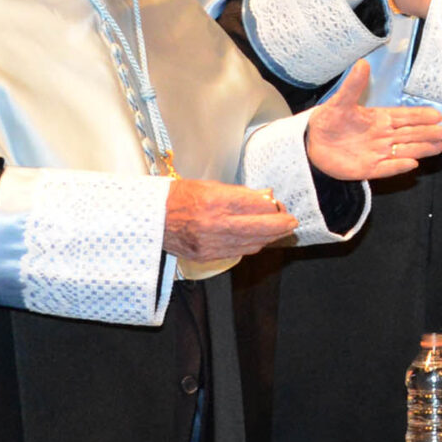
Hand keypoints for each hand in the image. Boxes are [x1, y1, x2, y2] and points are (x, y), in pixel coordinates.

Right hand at [163, 178, 297, 260]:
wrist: (151, 219)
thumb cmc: (177, 198)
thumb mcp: (210, 186)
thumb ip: (240, 193)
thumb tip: (266, 197)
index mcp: (216, 201)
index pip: (258, 206)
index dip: (274, 207)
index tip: (280, 205)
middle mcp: (215, 224)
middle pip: (262, 227)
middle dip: (282, 225)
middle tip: (290, 221)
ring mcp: (211, 243)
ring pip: (254, 243)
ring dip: (269, 237)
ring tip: (277, 229)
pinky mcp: (207, 255)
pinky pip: (239, 252)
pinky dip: (251, 245)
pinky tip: (256, 238)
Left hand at [303, 64, 441, 180]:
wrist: (312, 142)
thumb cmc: (328, 120)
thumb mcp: (340, 101)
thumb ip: (354, 85)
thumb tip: (363, 63)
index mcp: (379, 119)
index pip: (405, 117)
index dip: (420, 116)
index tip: (437, 115)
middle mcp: (383, 136)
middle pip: (410, 134)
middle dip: (427, 133)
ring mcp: (377, 153)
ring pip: (404, 150)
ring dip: (421, 149)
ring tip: (439, 147)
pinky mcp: (368, 169)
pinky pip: (386, 168)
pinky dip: (398, 166)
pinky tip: (412, 164)